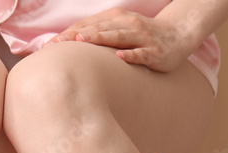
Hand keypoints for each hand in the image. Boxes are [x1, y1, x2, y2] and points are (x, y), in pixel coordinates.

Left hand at [45, 8, 199, 72]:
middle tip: (58, 43)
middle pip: (98, 30)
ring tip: (82, 41)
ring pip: (118, 37)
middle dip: (77, 35)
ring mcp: (141, 38)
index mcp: (115, 20)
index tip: (50, 45)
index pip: (88, 26)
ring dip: (100, 38)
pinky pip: (141, 53)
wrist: (178, 34)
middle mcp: (127, 25)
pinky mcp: (154, 52)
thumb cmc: (141, 35)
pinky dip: (131, 55)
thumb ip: (98, 36)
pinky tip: (120, 58)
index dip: (69, 34)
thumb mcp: (119, 30)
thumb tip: (69, 45)